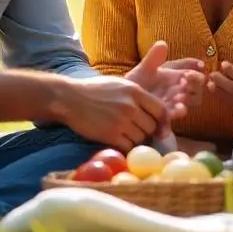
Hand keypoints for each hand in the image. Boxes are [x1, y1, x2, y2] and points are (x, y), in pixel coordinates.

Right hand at [50, 74, 167, 150]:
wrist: (69, 98)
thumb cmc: (94, 90)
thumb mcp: (120, 84)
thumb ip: (137, 95)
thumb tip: (154, 109)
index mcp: (135, 91)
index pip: (161, 110)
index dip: (163, 122)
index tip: (160, 129)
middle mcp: (131, 106)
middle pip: (152, 126)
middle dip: (147, 132)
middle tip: (138, 133)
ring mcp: (121, 121)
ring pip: (141, 138)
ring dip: (135, 140)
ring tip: (125, 136)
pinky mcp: (110, 134)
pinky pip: (128, 146)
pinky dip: (125, 147)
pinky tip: (118, 142)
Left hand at [127, 41, 205, 117]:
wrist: (125, 100)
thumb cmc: (136, 82)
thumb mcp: (144, 69)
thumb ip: (153, 58)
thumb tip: (162, 43)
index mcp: (175, 75)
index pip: (192, 68)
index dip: (196, 66)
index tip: (199, 64)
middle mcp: (178, 88)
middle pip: (196, 85)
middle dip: (195, 81)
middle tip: (187, 78)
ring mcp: (174, 102)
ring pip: (191, 100)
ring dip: (189, 98)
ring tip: (180, 96)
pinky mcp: (167, 115)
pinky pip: (178, 113)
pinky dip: (179, 112)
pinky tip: (177, 110)